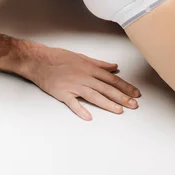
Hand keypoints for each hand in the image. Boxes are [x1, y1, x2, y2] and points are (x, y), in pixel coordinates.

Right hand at [24, 45, 140, 119]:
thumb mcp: (81, 57)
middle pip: (106, 88)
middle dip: (122, 97)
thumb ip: (99, 64)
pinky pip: (73, 103)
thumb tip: (114, 67)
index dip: (125, 86)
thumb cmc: (60, 57)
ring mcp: (73, 85)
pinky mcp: (62, 93)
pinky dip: (80, 110)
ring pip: (93, 96)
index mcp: (89, 67)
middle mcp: (84, 76)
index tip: (135, 93)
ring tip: (119, 110)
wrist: (39, 60)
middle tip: (134, 105)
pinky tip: (89, 117)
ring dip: (107, 103)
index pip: (111, 79)